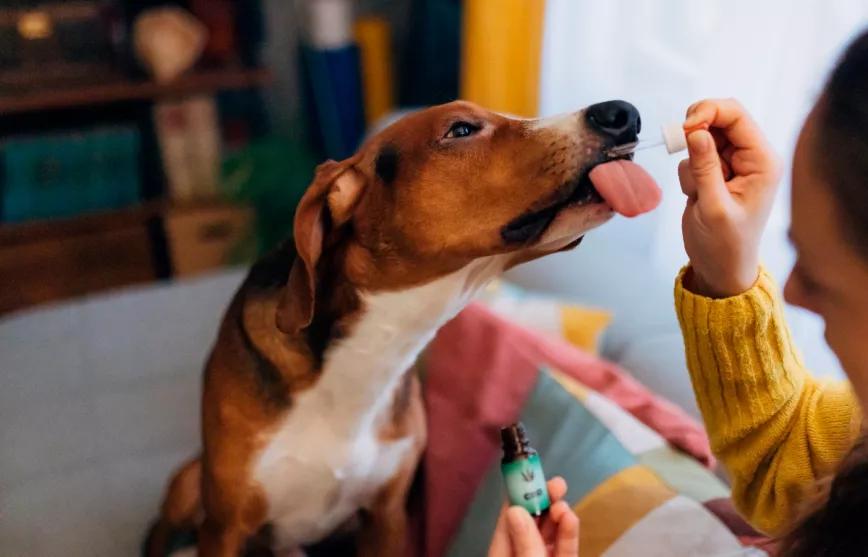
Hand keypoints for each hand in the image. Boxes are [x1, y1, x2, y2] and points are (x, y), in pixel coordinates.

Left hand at [487, 477, 579, 556]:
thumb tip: (516, 510)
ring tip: (562, 504)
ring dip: (558, 516)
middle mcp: (520, 555)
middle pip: (531, 525)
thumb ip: (524, 542)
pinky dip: (569, 533)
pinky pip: (565, 549)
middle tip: (554, 484)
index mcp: (502, 555)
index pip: (507, 522)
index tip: (527, 476)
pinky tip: (570, 518)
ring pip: (550, 535)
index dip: (517, 497)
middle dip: (543, 503)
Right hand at [678, 98, 781, 296]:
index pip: (737, 115)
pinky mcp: (716, 173)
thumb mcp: (713, 207)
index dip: (708, 112)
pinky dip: (688, 171)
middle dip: (696, 134)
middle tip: (684, 154)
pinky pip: (694, 156)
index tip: (685, 128)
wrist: (720, 269)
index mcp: (762, 161)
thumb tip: (694, 131)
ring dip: (691, 159)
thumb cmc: (725, 245)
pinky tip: (695, 195)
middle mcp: (751, 157)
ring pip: (703, 138)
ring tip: (697, 191)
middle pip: (720, 119)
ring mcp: (733, 165)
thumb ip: (705, 167)